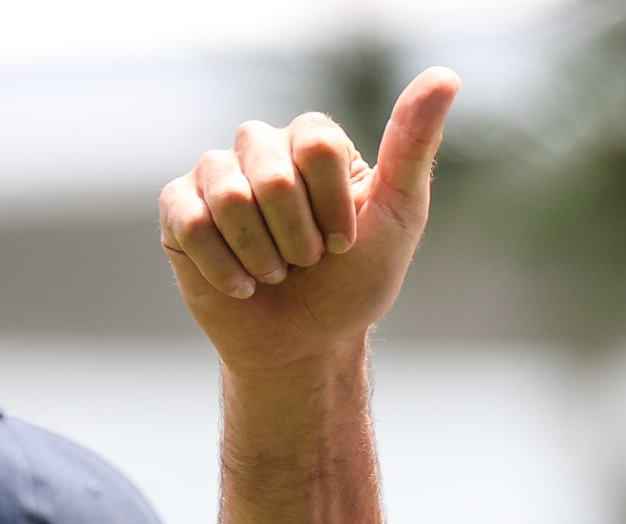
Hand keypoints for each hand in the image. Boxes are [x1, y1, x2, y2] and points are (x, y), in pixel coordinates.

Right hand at [159, 67, 460, 372]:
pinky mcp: (179, 209)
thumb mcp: (399, 216)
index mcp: (313, 141)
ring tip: (277, 273)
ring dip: (264, 255)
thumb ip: (414, 146)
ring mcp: (216, 174)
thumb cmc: (355, 281)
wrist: (307, 343)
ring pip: (228, 196)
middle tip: (308, 262)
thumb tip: (446, 76)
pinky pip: (192, 223)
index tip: (345, 242)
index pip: (318, 144)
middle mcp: (261, 147)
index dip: (334, 207)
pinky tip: (244, 285)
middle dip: (299, 237)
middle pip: (273, 173)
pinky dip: (226, 267)